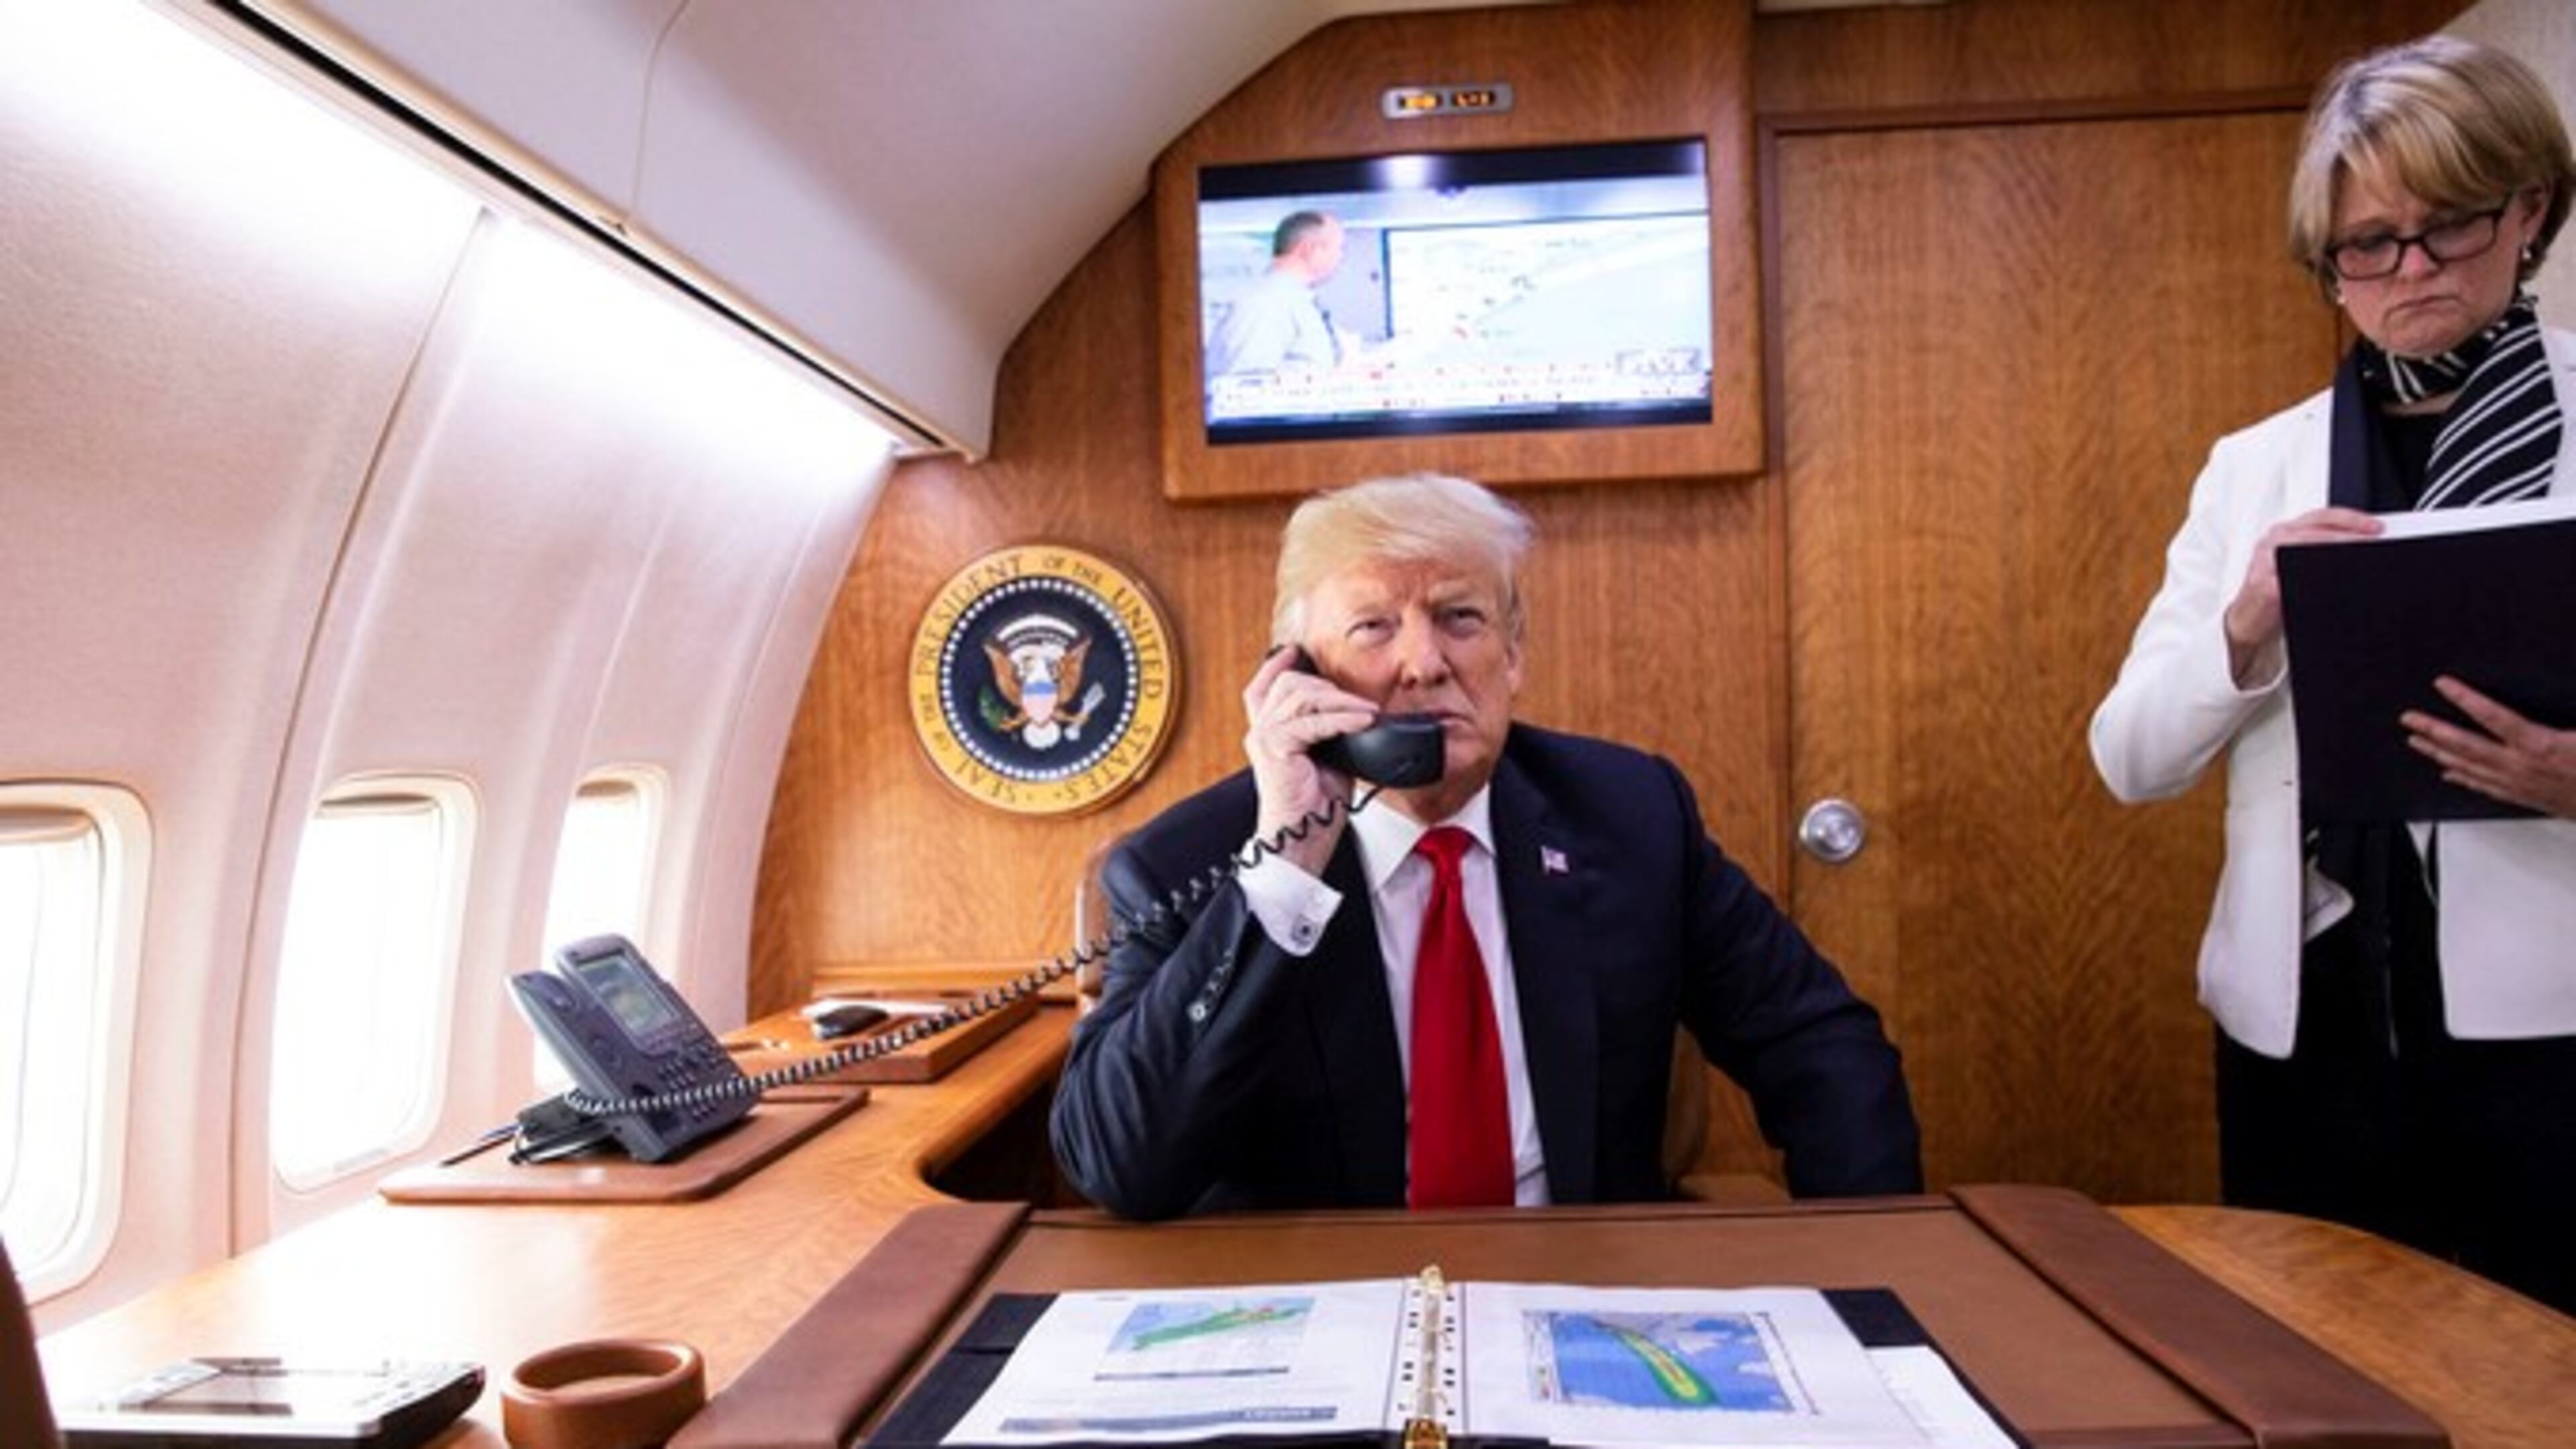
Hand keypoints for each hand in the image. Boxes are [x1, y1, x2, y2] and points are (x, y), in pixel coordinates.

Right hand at [1241, 646, 1376, 872]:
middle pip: (1289, 683)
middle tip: (1358, 702)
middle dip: (1327, 686)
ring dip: (1340, 700)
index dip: (1276, 664)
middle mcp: (1261, 731)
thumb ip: (1332, 732)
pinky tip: (1362, 721)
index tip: (1297, 650)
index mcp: (1268, 733)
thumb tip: (1358, 714)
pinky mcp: (1275, 748)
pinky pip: (1312, 720)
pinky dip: (1341, 718)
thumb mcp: (1329, 759)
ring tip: (1367, 712)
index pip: (1263, 687)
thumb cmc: (1314, 808)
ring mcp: (1264, 738)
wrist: (1302, 841)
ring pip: (1301, 695)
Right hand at [2224, 507, 2381, 684]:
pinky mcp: (2266, 586)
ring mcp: (2266, 562)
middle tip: (2373, 539)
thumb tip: (2358, 544)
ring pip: (2307, 546)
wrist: (2247, 621)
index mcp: (2283, 533)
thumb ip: (2318, 549)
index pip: (2321, 516)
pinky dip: (2320, 578)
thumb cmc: (2274, 593)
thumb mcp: (2294, 563)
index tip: (2375, 527)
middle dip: (2349, 534)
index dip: (2351, 519)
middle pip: (2316, 529)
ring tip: (2360, 557)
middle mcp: (2273, 542)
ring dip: (2337, 551)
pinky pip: (2297, 577)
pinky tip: (2337, 580)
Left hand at [2403, 676, 2575, 818]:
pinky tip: (2448, 773)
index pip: (2494, 717)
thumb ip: (2573, 706)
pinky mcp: (2524, 798)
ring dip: (2439, 753)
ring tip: (2416, 742)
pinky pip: (2484, 787)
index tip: (2443, 685)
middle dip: (2434, 730)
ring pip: (2469, 767)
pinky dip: (2462, 778)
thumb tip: (2570, 682)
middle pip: (2468, 745)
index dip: (2466, 699)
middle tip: (2409, 718)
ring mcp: (2520, 785)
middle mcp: (2523, 767)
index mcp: (2541, 747)